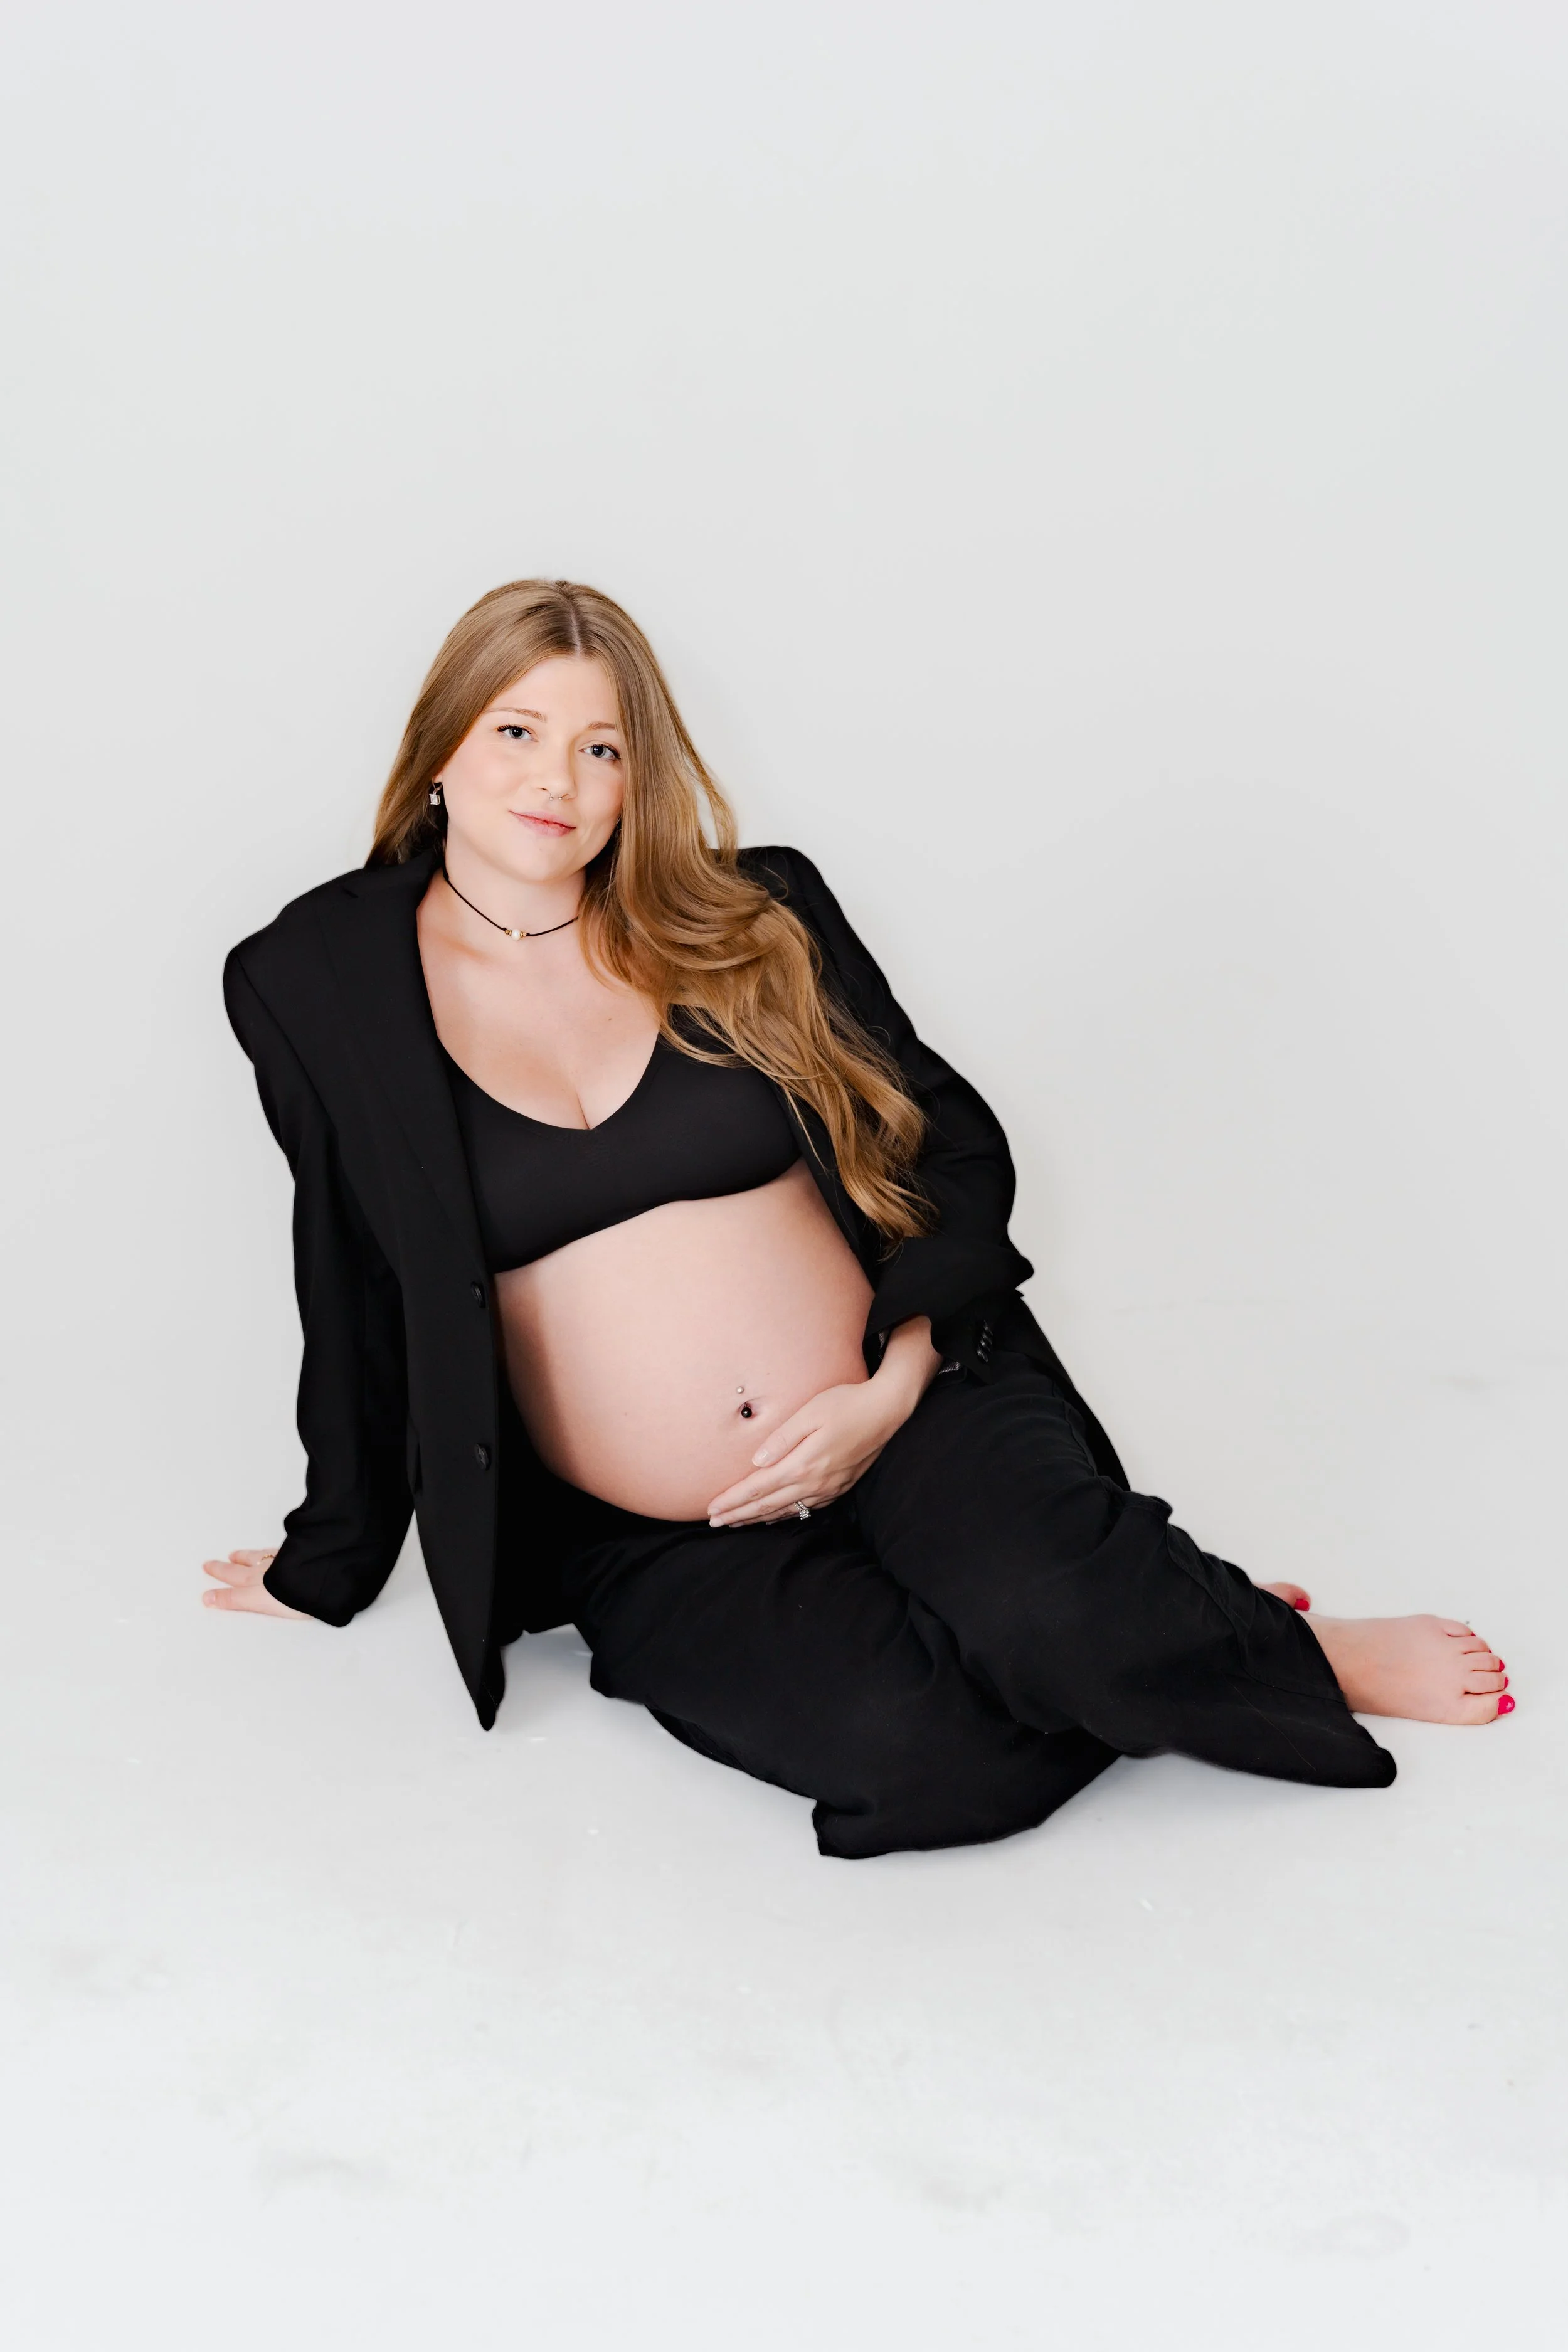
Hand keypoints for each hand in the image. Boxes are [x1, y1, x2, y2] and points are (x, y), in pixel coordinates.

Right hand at [201, 1548, 310, 1617]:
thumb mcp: (257, 1601)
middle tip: (210, 1564)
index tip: (206, 1591)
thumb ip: (233, 1600)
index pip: (232, 1586)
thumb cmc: (291, 1595)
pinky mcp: (298, 1556)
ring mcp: (281, 1561)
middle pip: (241, 1568)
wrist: (318, 1578)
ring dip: (245, 1556)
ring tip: (236, 1554)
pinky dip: (268, 1551)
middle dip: (225, 1567)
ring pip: (259, 1556)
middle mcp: (265, 1569)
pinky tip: (272, 1551)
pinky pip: (277, 1552)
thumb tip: (207, 1599)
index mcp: (255, 1583)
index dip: (219, 1590)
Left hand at [705, 1379, 901, 1525]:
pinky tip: (773, 1515)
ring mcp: (828, 1488)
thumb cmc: (845, 1404)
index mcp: (802, 1464)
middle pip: (767, 1504)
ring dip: (757, 1517)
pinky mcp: (838, 1487)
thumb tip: (756, 1462)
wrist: (885, 1411)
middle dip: (738, 1514)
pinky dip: (783, 1515)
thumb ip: (781, 1439)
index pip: (758, 1488)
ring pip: (785, 1510)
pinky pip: (804, 1508)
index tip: (711, 1509)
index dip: (732, 1500)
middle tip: (715, 1521)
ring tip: (736, 1521)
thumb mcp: (810, 1413)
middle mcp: (814, 1482)